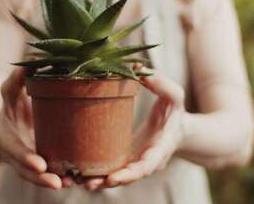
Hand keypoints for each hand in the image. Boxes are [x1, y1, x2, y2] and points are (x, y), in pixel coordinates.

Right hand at [0, 67, 73, 189]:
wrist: (8, 124)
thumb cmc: (12, 105)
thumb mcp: (10, 91)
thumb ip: (18, 78)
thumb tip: (32, 59)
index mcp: (5, 138)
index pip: (14, 150)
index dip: (25, 158)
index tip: (40, 165)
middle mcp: (14, 155)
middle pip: (25, 171)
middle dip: (41, 178)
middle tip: (59, 183)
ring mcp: (25, 164)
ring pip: (37, 178)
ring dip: (52, 182)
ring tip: (71, 184)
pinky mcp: (38, 166)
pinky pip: (47, 176)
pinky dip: (60, 179)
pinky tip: (77, 181)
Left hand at [84, 71, 185, 190]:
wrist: (178, 129)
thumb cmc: (175, 111)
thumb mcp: (174, 96)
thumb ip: (160, 84)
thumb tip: (139, 69)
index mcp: (159, 150)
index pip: (146, 166)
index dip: (129, 174)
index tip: (113, 178)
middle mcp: (146, 162)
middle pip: (127, 178)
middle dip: (107, 182)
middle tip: (88, 183)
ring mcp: (135, 164)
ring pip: (116, 178)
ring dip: (97, 182)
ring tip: (76, 181)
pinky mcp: (125, 161)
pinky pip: (110, 170)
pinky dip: (95, 174)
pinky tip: (75, 173)